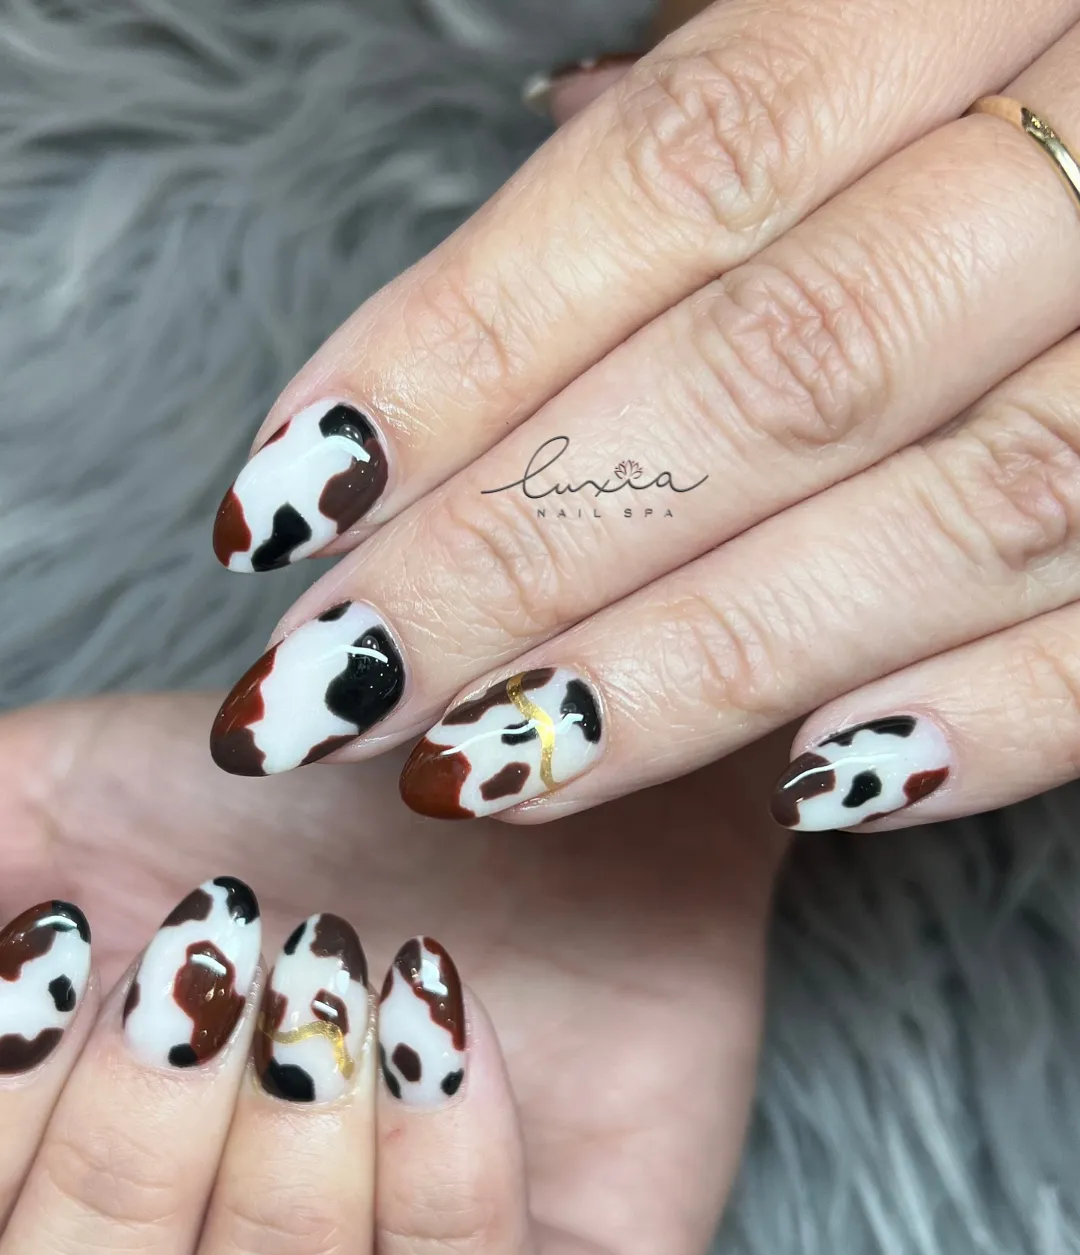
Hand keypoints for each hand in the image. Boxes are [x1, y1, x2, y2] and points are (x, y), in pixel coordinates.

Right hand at [0, 693, 785, 1254]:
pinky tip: (437, 1038)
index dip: (6, 1134)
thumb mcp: (90, 802)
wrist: (538, 786)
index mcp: (91, 1216)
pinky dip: (440, 1196)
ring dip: (281, 1181)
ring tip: (323, 982)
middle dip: (128, 1164)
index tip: (64, 953)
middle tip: (207, 967)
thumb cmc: (310, 806)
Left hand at [204, 0, 1079, 839]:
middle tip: (344, 684)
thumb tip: (551, 146)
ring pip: (955, 519)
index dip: (462, 348)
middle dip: (528, 556)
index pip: (682, 172)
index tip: (292, 499)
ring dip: (697, 673)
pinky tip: (803, 791)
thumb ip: (738, 87)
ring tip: (498, 769)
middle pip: (781, 376)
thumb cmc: (1035, 37)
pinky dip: (984, 724)